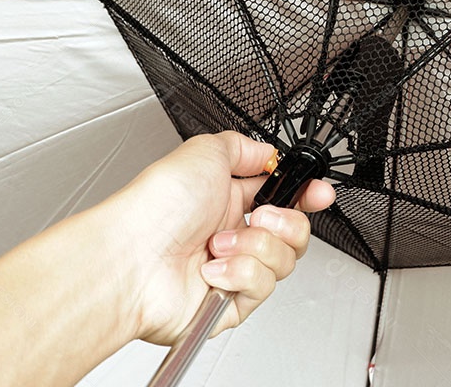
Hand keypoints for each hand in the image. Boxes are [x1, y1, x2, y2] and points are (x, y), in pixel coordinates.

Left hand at [109, 131, 335, 343]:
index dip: (306, 195)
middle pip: (294, 232)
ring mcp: (233, 270)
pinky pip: (263, 286)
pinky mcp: (231, 303)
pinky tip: (212, 268)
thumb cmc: (155, 206)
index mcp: (227, 200)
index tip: (318, 192)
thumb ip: (245, 148)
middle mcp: (232, 235)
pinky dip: (240, 273)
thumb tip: (268, 153)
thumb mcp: (205, 152)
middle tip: (259, 215)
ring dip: (254, 246)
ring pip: (284, 260)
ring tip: (219, 243)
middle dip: (286, 221)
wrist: (132, 257)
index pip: (282, 199)